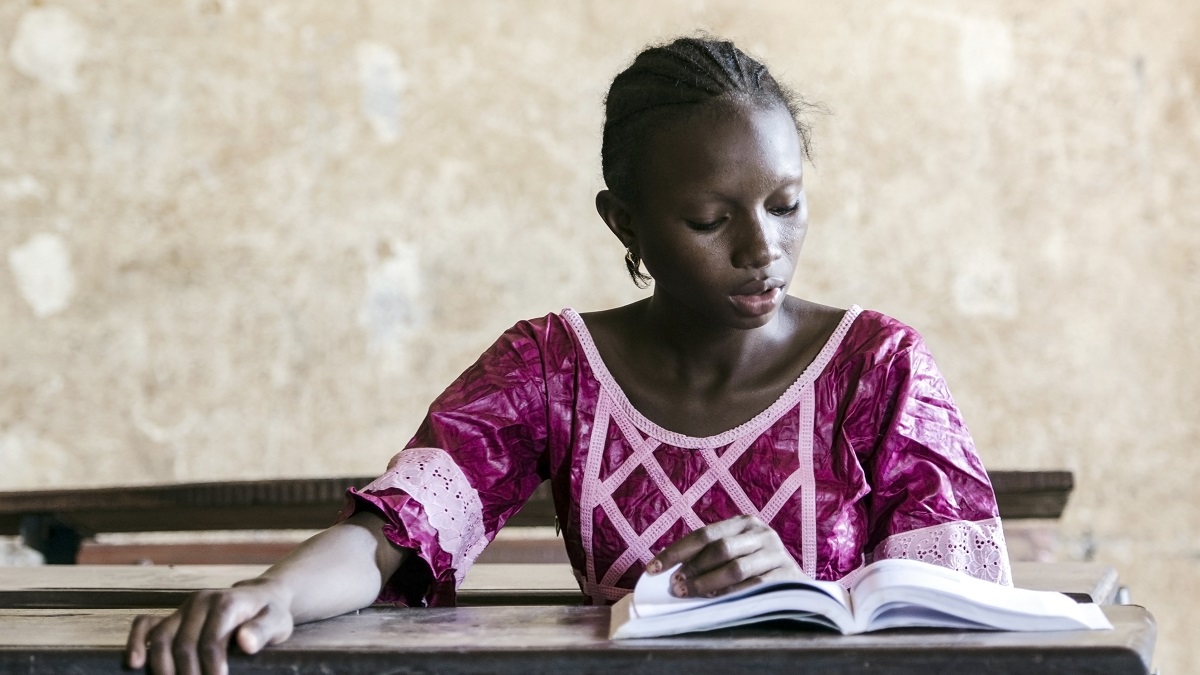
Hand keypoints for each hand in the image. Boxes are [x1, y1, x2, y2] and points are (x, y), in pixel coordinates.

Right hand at [124, 577, 294, 674]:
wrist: (262, 598)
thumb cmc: (270, 614)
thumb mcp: (277, 622)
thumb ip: (263, 631)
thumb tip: (244, 643)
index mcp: (226, 603)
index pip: (211, 641)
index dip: (212, 668)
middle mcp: (201, 602)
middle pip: (184, 645)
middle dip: (188, 674)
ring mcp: (183, 608)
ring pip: (161, 638)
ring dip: (163, 668)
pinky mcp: (173, 616)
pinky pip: (145, 624)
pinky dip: (137, 642)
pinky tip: (135, 663)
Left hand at [645, 514, 803, 597]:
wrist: (800, 586)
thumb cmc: (757, 568)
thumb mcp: (736, 552)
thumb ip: (709, 556)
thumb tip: (672, 571)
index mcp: (744, 522)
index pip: (704, 534)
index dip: (676, 551)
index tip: (653, 568)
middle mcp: (762, 533)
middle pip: (719, 549)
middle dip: (693, 569)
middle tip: (674, 586)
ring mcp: (776, 553)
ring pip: (735, 569)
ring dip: (707, 584)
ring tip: (689, 594)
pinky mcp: (787, 575)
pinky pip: (752, 588)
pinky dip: (730, 595)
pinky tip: (715, 602)